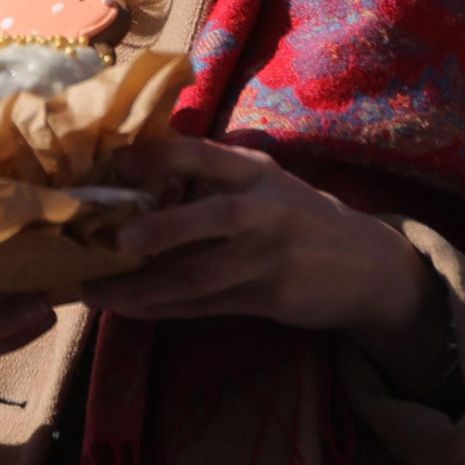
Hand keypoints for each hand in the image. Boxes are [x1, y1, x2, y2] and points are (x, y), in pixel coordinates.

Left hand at [80, 138, 444, 387]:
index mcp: (256, 171)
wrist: (367, 266)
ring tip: (96, 292)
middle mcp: (265, 208)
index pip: (202, 155)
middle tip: (112, 241)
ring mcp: (270, 256)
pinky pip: (207, 306)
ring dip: (144, 287)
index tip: (113, 164)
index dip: (157, 157)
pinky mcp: (271, 297)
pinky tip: (130, 310)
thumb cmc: (299, 218)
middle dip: (159, 230)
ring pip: (200, 274)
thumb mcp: (267, 184)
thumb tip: (135, 181)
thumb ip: (215, 180)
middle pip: (209, 218)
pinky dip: (164, 309)